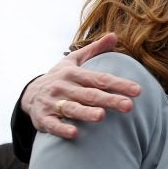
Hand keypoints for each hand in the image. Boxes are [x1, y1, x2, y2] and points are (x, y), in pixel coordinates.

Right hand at [22, 32, 141, 138]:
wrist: (29, 93)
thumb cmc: (60, 77)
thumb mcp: (73, 61)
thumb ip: (95, 49)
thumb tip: (114, 35)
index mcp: (74, 74)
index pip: (100, 79)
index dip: (119, 84)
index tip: (137, 90)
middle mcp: (64, 87)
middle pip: (90, 95)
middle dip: (110, 100)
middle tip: (129, 106)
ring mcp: (53, 103)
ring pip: (72, 108)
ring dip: (86, 113)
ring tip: (101, 116)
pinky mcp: (43, 118)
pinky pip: (53, 124)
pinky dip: (62, 128)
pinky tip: (74, 133)